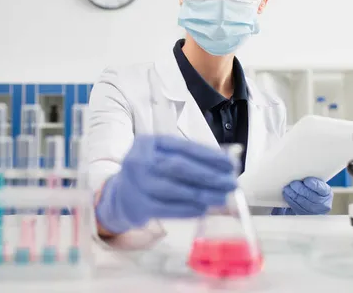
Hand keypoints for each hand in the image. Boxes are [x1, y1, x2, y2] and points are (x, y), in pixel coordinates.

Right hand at [95, 135, 237, 233]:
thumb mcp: (162, 156)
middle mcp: (140, 160)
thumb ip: (188, 158)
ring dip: (203, 194)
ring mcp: (138, 184)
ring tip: (223, 198)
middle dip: (209, 175)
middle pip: (179, 167)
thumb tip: (224, 166)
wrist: (120, 196)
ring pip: (175, 189)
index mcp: (149, 142)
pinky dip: (188, 209)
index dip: (209, 155)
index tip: (230, 164)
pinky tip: (204, 209)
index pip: (183, 147)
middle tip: (231, 182)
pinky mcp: (139, 206)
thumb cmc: (150, 172)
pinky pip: (169, 208)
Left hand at [282, 177, 332, 214]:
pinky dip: (290, 200)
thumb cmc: (312, 190)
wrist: (312, 203)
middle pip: (311, 196)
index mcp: (326, 193)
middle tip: (293, 183)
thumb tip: (300, 172)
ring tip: (288, 188)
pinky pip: (296, 207)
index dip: (314, 185)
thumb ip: (311, 180)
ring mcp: (314, 211)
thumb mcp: (316, 184)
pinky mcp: (304, 214)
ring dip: (293, 194)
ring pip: (302, 202)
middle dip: (301, 189)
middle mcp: (323, 204)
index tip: (307, 181)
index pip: (322, 189)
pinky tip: (287, 194)